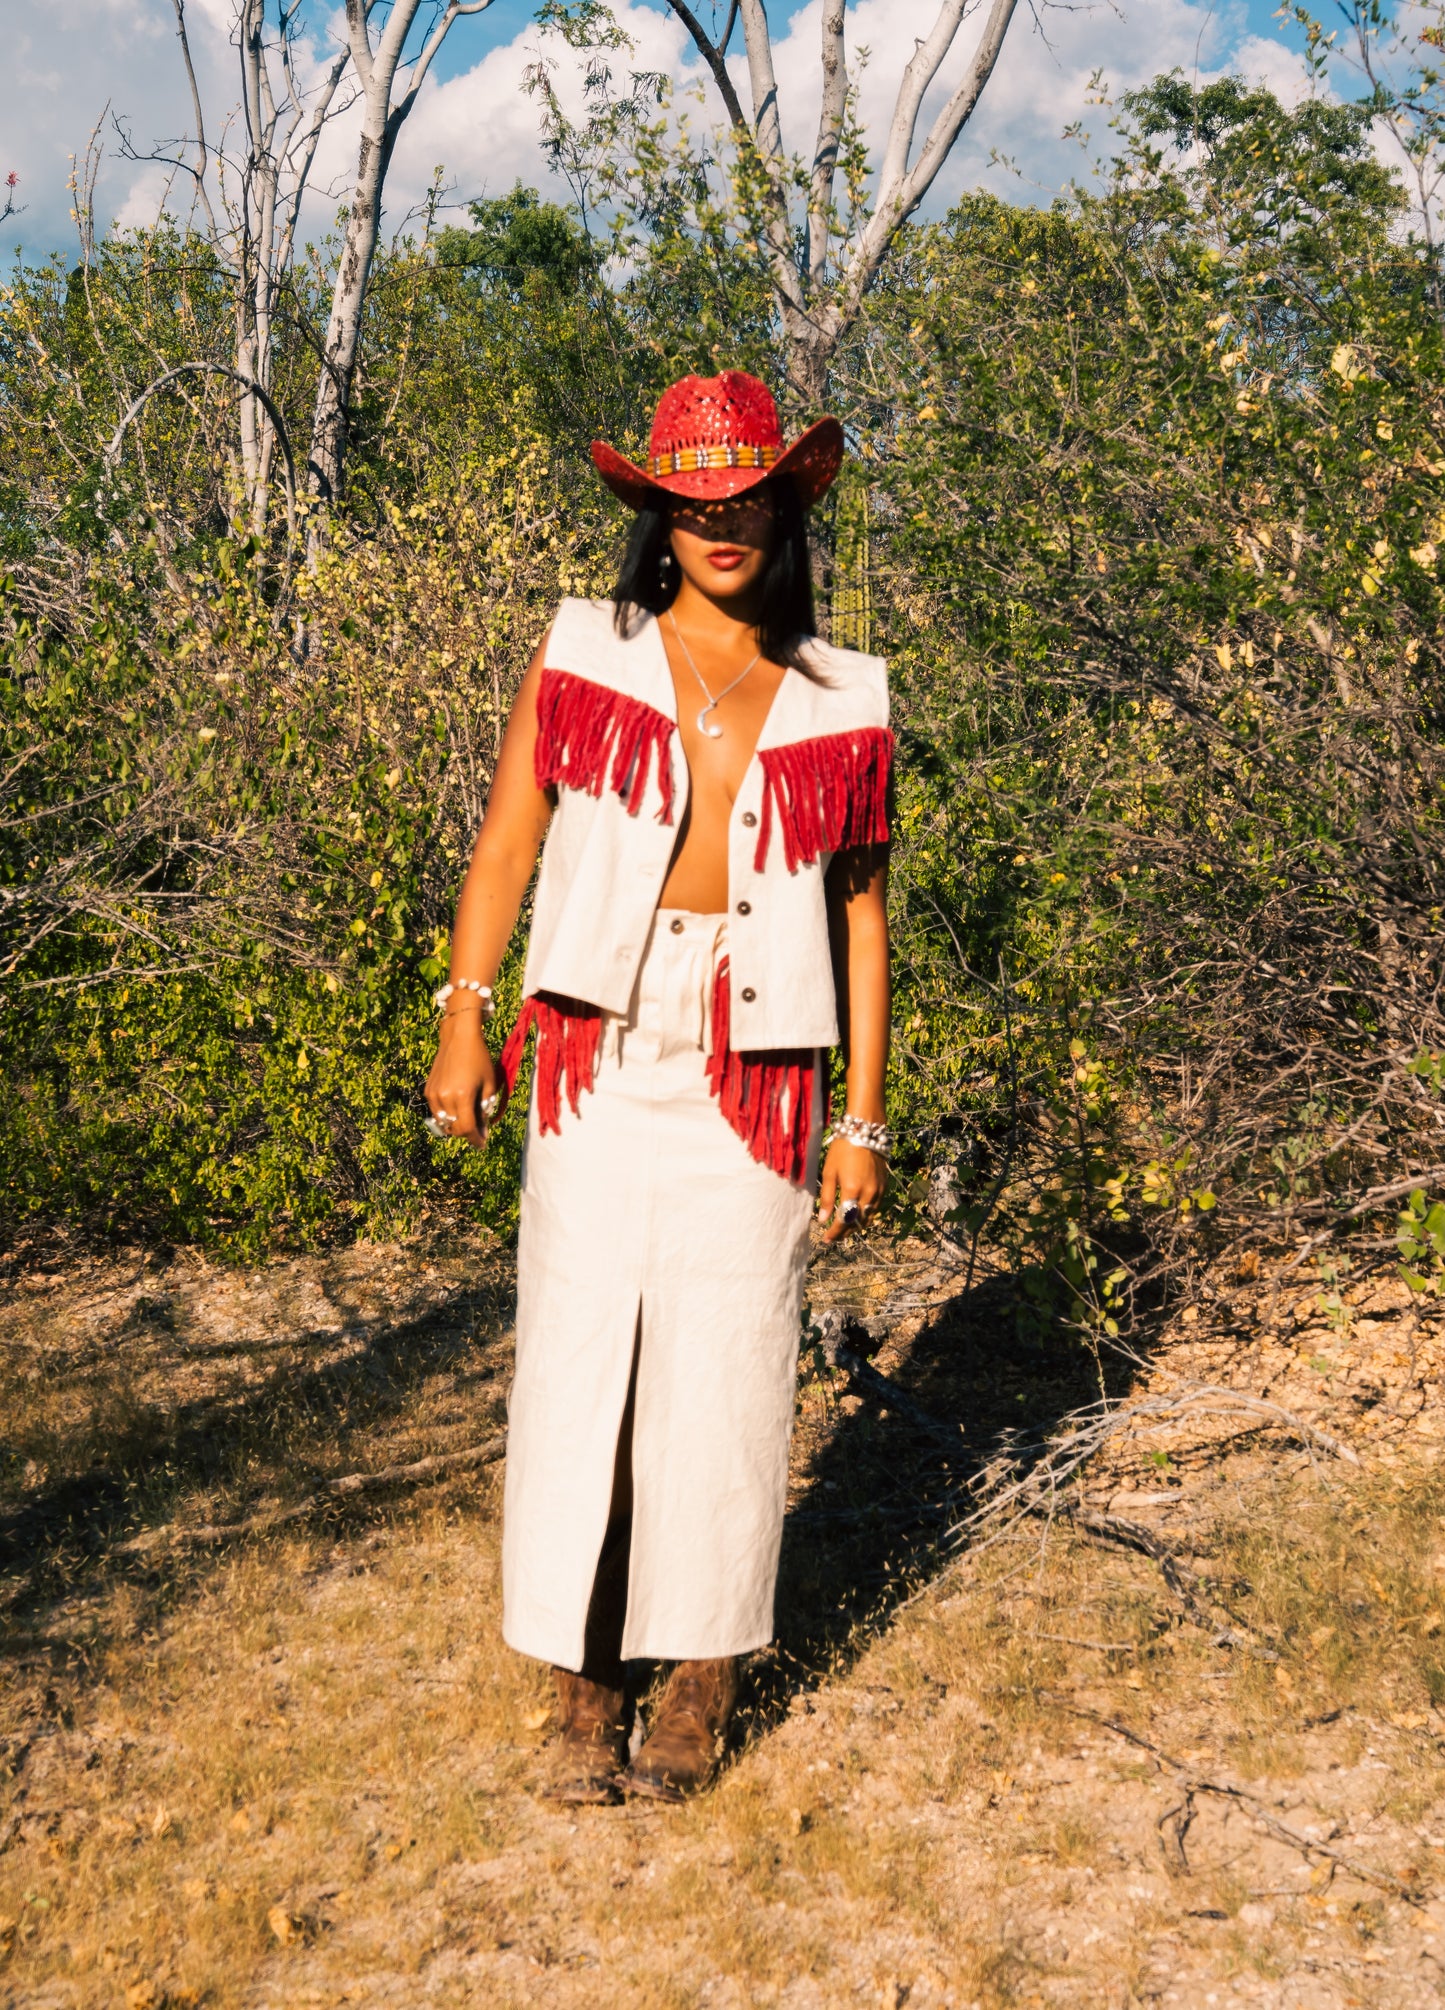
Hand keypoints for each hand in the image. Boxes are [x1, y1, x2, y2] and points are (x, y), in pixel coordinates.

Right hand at [424, 1009, 500, 1150]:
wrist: (459, 1038)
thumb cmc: (479, 1059)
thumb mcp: (489, 1084)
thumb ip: (485, 1109)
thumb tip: (483, 1130)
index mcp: (462, 1096)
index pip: (467, 1129)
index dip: (475, 1139)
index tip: (482, 1144)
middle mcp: (445, 1097)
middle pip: (454, 1128)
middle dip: (467, 1133)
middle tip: (479, 1130)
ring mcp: (433, 1095)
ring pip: (444, 1123)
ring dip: (456, 1126)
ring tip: (468, 1119)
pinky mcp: (428, 1091)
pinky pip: (437, 1112)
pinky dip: (447, 1115)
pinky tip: (458, 1108)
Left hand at [817, 1137, 887, 1241]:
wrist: (865, 1131)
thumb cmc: (843, 1149)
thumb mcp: (829, 1172)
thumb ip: (827, 1197)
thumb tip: (823, 1219)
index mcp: (852, 1190)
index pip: (843, 1221)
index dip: (835, 1233)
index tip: (826, 1239)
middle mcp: (868, 1194)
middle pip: (858, 1222)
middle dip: (845, 1232)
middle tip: (834, 1237)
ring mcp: (879, 1190)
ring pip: (869, 1217)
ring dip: (856, 1225)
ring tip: (844, 1228)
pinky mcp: (884, 1186)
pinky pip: (875, 1207)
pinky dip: (866, 1215)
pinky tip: (857, 1214)